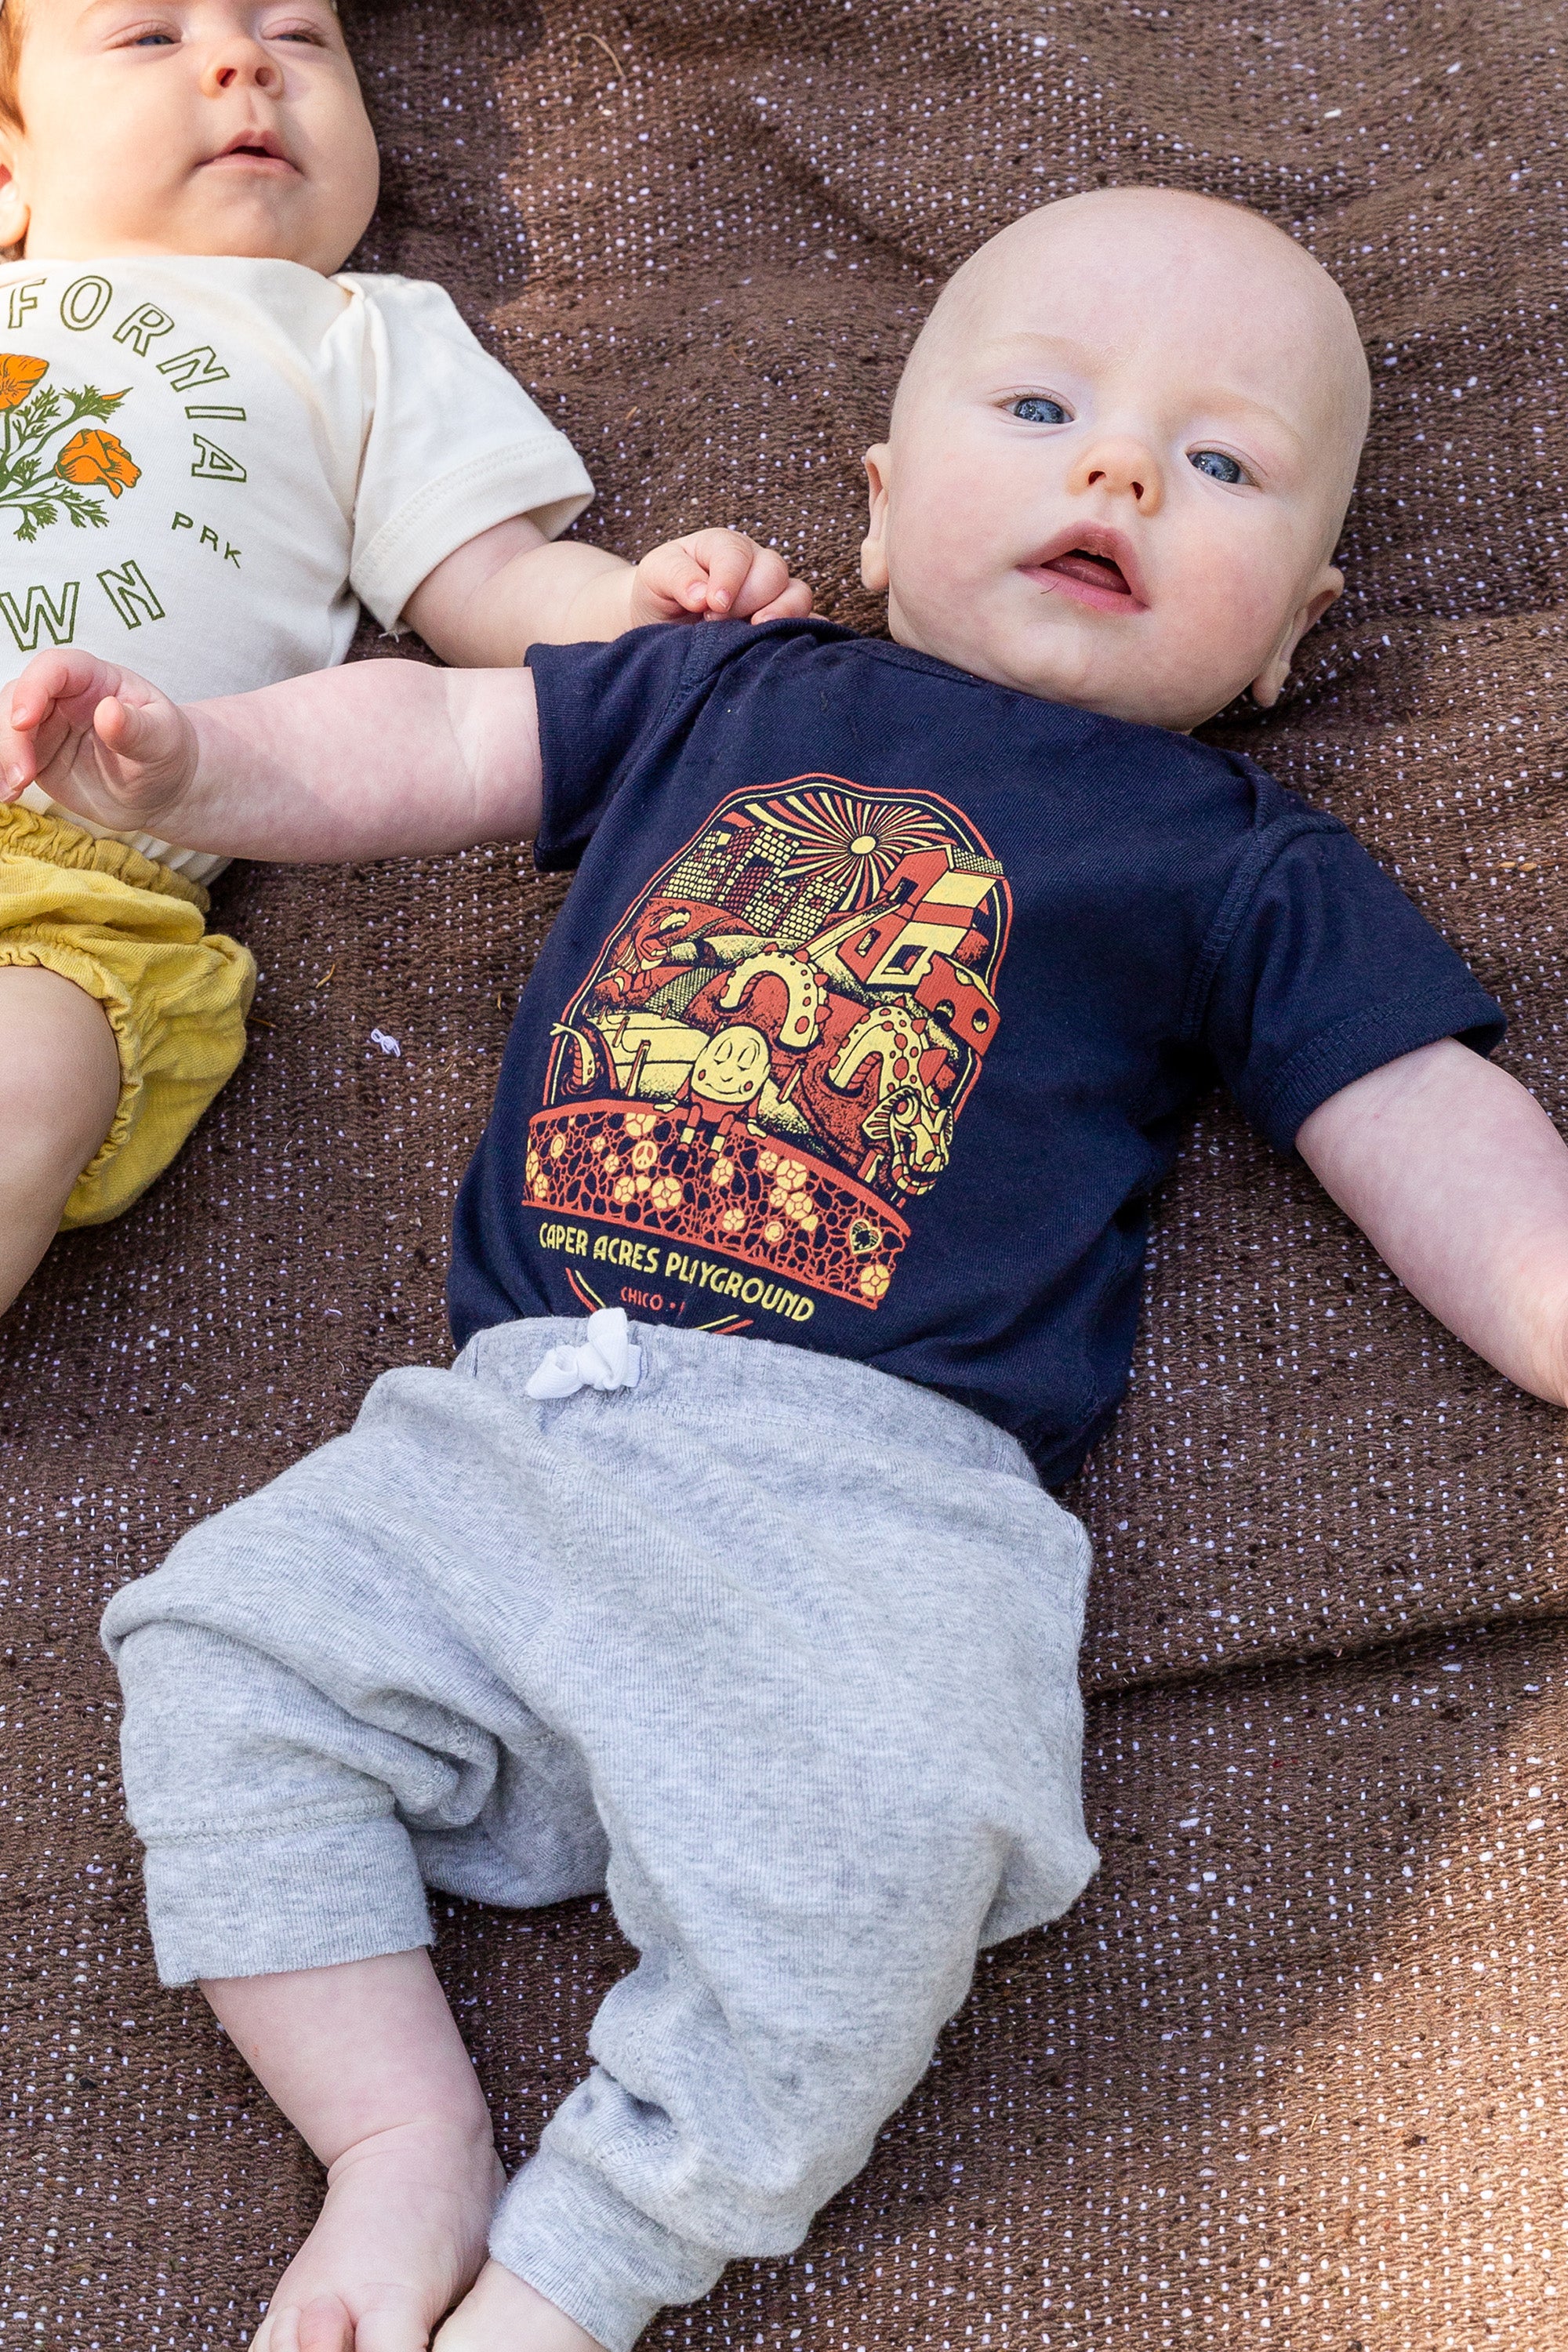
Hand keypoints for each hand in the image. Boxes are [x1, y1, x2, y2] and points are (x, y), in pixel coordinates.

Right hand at [0, 650, 196, 832]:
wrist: (165, 787)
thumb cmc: (167, 751)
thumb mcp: (163, 739)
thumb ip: (136, 728)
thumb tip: (108, 711)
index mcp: (95, 679)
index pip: (55, 668)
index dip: (33, 688)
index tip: (24, 721)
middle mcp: (63, 697)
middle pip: (17, 698)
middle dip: (11, 735)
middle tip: (23, 776)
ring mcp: (47, 727)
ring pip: (6, 729)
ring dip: (3, 758)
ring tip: (11, 792)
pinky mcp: (38, 756)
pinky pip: (10, 758)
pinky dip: (3, 775)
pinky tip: (8, 796)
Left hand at [628, 528, 812, 628]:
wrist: (663, 621)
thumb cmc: (660, 592)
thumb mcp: (655, 575)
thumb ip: (676, 576)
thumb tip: (703, 595)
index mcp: (723, 546)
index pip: (737, 554)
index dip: (729, 579)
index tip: (712, 606)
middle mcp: (754, 564)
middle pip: (773, 572)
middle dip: (749, 600)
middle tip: (717, 622)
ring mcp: (773, 593)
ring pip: (798, 593)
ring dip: (781, 615)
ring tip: (755, 632)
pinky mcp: (783, 620)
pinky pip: (809, 621)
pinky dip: (806, 631)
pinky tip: (790, 645)